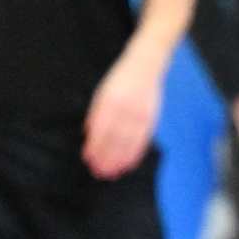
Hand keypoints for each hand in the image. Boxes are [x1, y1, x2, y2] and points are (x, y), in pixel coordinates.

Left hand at [82, 54, 160, 179]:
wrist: (146, 65)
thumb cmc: (120, 81)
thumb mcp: (102, 93)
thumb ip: (96, 113)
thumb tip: (87, 133)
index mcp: (109, 101)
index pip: (100, 129)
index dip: (95, 146)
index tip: (88, 160)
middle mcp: (125, 109)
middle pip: (114, 139)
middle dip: (106, 158)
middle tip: (99, 173)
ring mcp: (139, 114)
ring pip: (128, 142)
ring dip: (119, 160)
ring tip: (112, 173)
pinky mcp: (150, 118)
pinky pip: (142, 139)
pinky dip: (135, 153)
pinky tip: (128, 164)